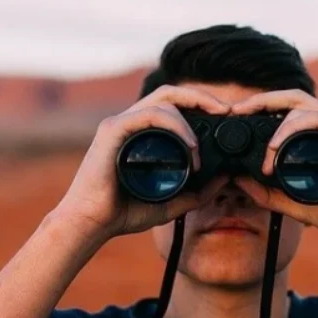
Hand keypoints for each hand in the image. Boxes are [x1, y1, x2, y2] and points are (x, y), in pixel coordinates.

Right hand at [54, 85, 229, 243]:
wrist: (91, 225)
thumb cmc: (123, 212)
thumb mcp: (172, 203)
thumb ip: (198, 193)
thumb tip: (226, 178)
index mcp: (143, 132)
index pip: (174, 104)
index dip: (201, 103)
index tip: (225, 116)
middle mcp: (131, 122)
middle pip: (171, 93)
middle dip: (202, 96)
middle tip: (225, 110)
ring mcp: (120, 123)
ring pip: (163, 101)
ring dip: (189, 120)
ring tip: (199, 149)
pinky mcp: (112, 130)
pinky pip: (149, 115)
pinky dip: (175, 125)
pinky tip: (189, 145)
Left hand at [231, 89, 317, 248]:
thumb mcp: (296, 204)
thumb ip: (268, 194)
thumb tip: (239, 181)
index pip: (288, 108)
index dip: (261, 107)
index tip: (236, 116)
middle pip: (292, 97)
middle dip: (261, 100)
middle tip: (237, 110)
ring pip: (301, 105)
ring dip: (274, 121)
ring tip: (262, 149)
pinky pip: (317, 120)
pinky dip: (291, 129)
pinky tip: (276, 147)